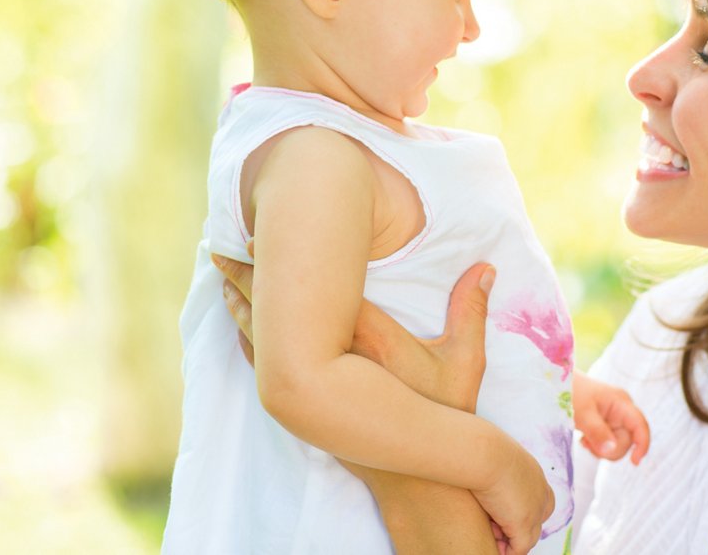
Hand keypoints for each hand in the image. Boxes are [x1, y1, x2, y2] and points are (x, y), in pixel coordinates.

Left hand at [213, 247, 493, 411]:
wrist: (417, 475)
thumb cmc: (442, 414)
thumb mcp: (464, 363)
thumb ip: (471, 312)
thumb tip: (487, 266)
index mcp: (366, 339)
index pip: (314, 291)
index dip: (281, 264)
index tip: (257, 233)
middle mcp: (331, 359)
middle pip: (274, 310)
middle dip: (245, 278)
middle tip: (219, 247)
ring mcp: (315, 382)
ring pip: (261, 334)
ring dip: (241, 303)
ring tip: (222, 273)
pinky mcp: (306, 400)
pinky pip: (264, 360)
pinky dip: (247, 333)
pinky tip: (237, 318)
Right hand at [469, 437, 552, 554]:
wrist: (483, 452)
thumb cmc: (479, 448)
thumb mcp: (489, 454)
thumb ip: (489, 462)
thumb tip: (474, 460)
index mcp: (532, 472)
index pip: (538, 498)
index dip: (521, 508)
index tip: (498, 511)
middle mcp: (539, 491)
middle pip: (537, 519)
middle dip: (517, 527)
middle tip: (493, 525)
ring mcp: (534, 509)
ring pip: (528, 536)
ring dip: (508, 539)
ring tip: (488, 533)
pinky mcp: (523, 523)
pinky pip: (519, 548)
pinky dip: (507, 551)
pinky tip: (492, 546)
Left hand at [573, 372, 649, 464]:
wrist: (557, 385)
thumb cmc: (571, 392)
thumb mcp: (582, 413)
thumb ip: (597, 431)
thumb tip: (612, 450)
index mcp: (621, 402)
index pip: (640, 425)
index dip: (642, 444)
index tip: (634, 462)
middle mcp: (622, 411)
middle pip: (628, 440)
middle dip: (610, 448)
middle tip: (588, 444)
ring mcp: (614, 419)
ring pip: (618, 445)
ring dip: (602, 449)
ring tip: (585, 440)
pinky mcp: (606, 426)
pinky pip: (609, 444)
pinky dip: (597, 446)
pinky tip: (584, 439)